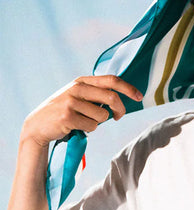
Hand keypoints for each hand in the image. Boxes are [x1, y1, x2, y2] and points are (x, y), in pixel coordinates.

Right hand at [21, 75, 143, 149]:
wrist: (37, 125)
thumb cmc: (64, 111)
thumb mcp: (77, 96)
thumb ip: (96, 93)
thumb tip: (122, 98)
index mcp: (82, 81)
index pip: (111, 80)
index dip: (128, 88)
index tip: (139, 97)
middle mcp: (77, 88)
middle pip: (111, 98)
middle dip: (120, 110)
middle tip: (118, 117)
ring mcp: (71, 102)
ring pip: (102, 116)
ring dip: (97, 123)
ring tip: (83, 121)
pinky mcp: (68, 117)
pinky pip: (92, 126)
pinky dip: (88, 130)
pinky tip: (76, 127)